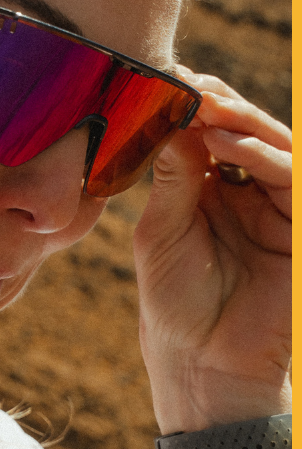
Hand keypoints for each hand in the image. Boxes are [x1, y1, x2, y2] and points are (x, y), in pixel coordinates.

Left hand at [132, 70, 290, 431]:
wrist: (204, 365)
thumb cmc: (173, 306)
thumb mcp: (160, 236)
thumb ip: (173, 180)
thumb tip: (178, 120)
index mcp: (207, 194)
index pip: (208, 137)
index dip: (194, 110)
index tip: (170, 84)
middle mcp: (245, 194)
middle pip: (244, 133)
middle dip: (221, 107)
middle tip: (194, 86)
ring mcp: (276, 209)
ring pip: (273, 148)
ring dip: (243, 124)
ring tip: (210, 110)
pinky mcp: (299, 228)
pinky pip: (291, 181)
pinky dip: (266, 158)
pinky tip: (234, 146)